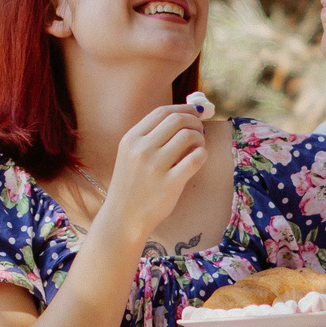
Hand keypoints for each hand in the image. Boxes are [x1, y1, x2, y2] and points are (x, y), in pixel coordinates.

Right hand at [96, 104, 206, 244]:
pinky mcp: (170, 184)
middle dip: (194, 121)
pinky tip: (199, 158)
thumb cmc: (131, 185)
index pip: (162, 112)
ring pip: (188, 136)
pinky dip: (202, 154)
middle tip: (200, 130)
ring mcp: (155, 167)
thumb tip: (184, 117)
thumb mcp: (130, 155)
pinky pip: (196, 158)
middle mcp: (141, 149)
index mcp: (131, 139)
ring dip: (200, 138)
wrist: (123, 217)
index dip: (183, 109)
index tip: (194, 113)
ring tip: (198, 146)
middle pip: (177, 120)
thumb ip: (151, 137)